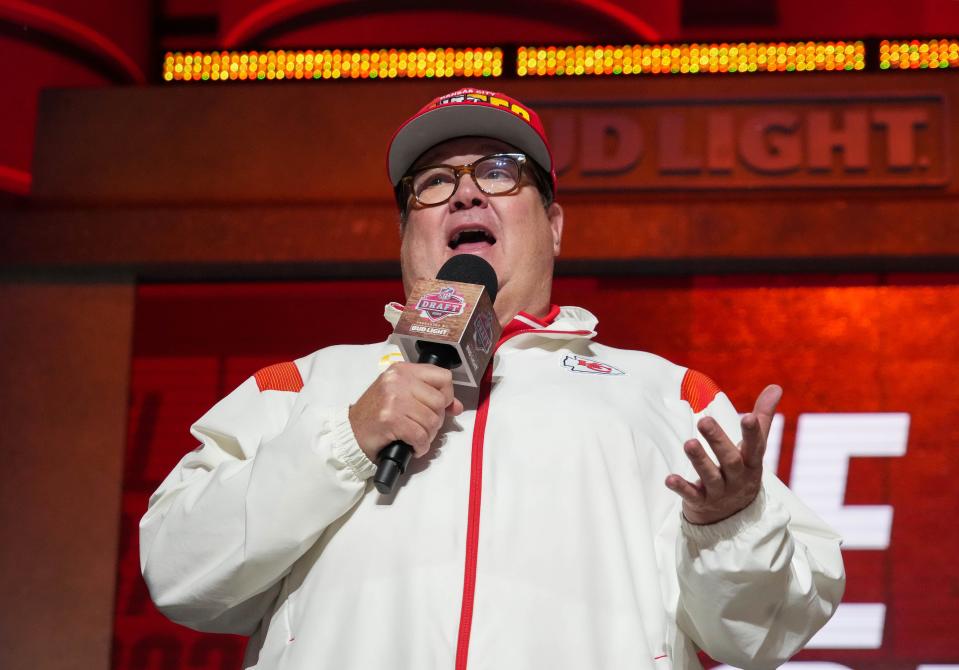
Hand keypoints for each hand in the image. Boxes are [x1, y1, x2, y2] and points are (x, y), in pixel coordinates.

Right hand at [349, 362, 463, 461]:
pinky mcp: (391, 419)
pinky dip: (420, 446)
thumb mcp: (401, 396)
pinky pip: (421, 436)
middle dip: (436, 420)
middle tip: (423, 427)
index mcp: (402, 370)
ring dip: (428, 435)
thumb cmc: (375, 414)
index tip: (440, 407)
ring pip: (432, 420)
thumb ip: (429, 396)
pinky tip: (413, 446)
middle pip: (439, 401)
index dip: (447, 395)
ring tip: (416, 437)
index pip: (443, 376)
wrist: (350, 432)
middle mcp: (398, 380)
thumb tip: (457, 407)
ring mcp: (393, 399)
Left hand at [665, 384, 781, 524]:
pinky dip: (681, 488)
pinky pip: (692, 496)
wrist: (735, 518)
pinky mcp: (701, 503)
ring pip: (711, 477)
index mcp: (752, 463)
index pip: (756, 447)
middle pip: (730, 460)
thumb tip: (776, 386)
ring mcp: (720, 493)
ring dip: (699, 460)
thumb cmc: (742, 471)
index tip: (748, 417)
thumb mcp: (754, 448)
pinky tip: (669, 479)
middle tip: (703, 420)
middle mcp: (738, 479)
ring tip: (689, 443)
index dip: (752, 433)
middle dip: (718, 441)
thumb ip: (762, 417)